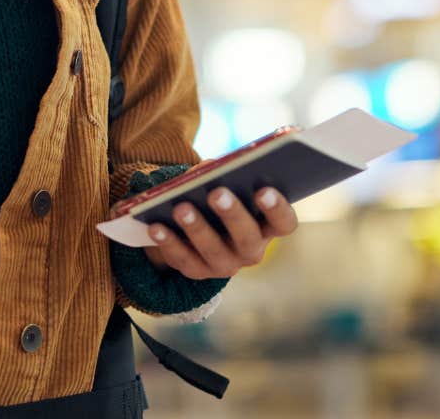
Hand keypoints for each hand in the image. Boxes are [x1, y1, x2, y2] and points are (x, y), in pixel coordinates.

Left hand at [141, 186, 298, 279]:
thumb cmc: (220, 198)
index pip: (284, 223)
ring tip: (181, 207)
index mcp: (267, 227)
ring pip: (213, 252)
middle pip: (247, 238)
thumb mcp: (227, 185)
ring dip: (197, 229)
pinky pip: (182, 259)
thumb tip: (210, 167)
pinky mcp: (196, 272)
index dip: (277, 209)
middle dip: (232, 215)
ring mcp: (224, 265)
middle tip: (217, 193)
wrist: (198, 231)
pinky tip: (156, 225)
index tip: (264, 190)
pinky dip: (168, 241)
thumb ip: (224, 175)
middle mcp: (251, 250)